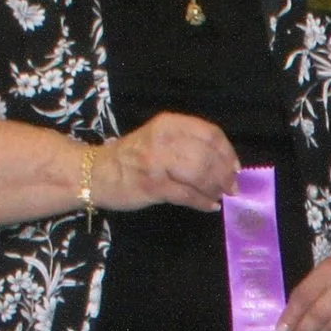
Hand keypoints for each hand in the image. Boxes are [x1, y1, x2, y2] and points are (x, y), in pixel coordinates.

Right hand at [94, 111, 239, 211]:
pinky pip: (187, 195)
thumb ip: (188, 144)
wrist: (96, 173)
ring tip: (220, 196)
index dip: (227, 152)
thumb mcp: (159, 138)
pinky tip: (210, 206)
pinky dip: (203, 202)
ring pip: (200, 173)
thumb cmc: (133, 157)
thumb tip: (224, 164)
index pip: (210, 133)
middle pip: (208, 155)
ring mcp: (157, 162)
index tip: (235, 168)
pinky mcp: (153, 186)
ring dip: (215, 188)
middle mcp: (164, 139)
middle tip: (231, 187)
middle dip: (224, 174)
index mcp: (169, 123)